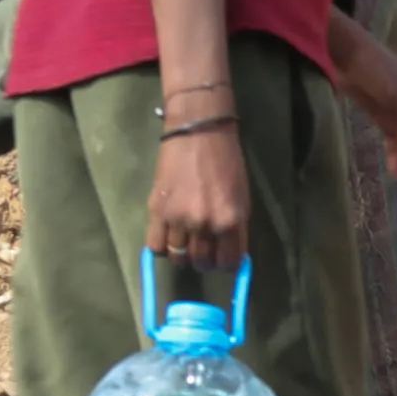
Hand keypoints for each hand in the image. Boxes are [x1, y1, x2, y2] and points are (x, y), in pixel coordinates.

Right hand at [148, 106, 252, 282]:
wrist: (198, 132)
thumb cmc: (226, 161)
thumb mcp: (241, 197)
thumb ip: (236, 228)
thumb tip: (231, 254)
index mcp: (230, 220)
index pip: (228, 262)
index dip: (225, 262)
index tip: (222, 256)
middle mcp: (204, 224)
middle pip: (201, 262)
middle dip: (203, 260)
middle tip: (203, 249)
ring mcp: (178, 218)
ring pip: (178, 256)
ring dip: (182, 253)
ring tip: (185, 240)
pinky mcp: (157, 210)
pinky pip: (155, 245)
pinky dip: (161, 246)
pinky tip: (168, 235)